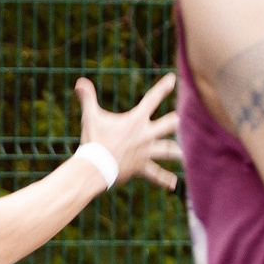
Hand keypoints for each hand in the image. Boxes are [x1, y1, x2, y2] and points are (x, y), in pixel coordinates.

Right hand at [76, 73, 180, 190]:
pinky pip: (155, 174)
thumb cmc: (93, 140)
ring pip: (167, 150)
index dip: (163, 88)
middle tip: (181, 119)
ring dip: (177, 152)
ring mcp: (146, 152)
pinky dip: (164, 179)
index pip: (152, 99)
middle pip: (168, 125)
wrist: (96, 167)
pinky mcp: (142, 167)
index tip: (172, 79)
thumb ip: (87, 98)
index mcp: (136, 120)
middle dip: (174, 121)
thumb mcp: (90, 116)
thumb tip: (79, 81)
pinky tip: (173, 184)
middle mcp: (145, 135)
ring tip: (184, 154)